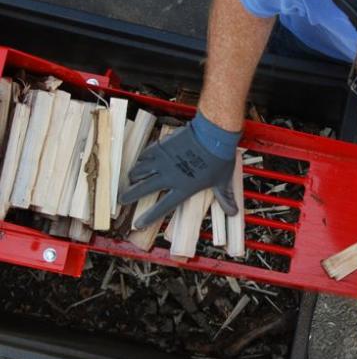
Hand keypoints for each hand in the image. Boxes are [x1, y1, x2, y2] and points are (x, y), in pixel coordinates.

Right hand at [120, 111, 241, 228]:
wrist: (212, 135)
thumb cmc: (219, 158)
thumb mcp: (222, 181)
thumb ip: (225, 197)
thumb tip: (232, 212)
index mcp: (183, 188)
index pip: (162, 207)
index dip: (149, 217)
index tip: (138, 223)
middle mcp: (169, 176)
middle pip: (143, 189)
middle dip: (130, 195)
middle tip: (122, 199)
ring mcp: (164, 160)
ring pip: (141, 170)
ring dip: (134, 175)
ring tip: (129, 179)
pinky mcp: (163, 146)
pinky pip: (147, 153)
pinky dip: (142, 158)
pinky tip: (140, 159)